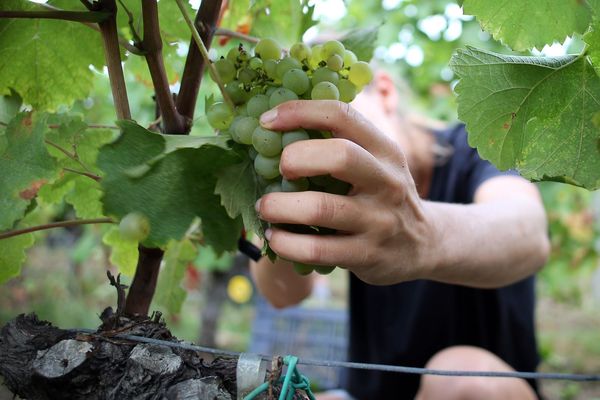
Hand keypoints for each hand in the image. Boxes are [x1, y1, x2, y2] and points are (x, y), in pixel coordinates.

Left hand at [255, 100, 437, 284]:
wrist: (423, 245)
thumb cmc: (382, 195)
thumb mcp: (377, 164)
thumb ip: (342, 144)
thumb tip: (278, 123)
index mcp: (385, 150)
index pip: (342, 116)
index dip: (300, 112)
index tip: (268, 121)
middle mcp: (387, 182)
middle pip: (339, 156)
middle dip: (295, 158)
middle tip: (278, 170)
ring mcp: (379, 221)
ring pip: (321, 208)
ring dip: (279, 207)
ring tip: (264, 207)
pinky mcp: (366, 255)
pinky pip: (317, 249)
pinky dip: (286, 243)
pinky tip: (275, 238)